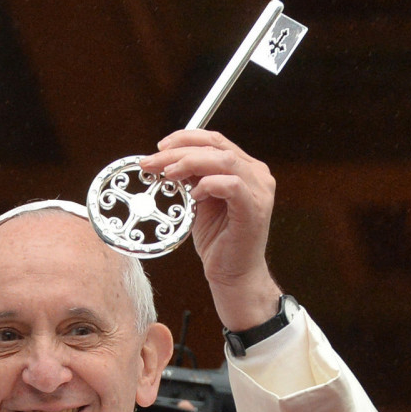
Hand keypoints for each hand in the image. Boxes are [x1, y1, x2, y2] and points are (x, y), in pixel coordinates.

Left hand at [140, 130, 281, 330]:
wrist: (233, 273)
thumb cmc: (217, 238)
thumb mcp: (198, 201)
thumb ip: (190, 178)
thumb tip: (166, 160)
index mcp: (245, 168)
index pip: (215, 140)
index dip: (185, 138)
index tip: (159, 147)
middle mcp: (257, 174)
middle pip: (217, 147)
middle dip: (179, 151)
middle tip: (152, 162)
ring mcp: (259, 191)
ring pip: (224, 161)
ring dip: (190, 163)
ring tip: (167, 175)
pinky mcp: (254, 209)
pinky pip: (232, 185)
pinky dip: (209, 185)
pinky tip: (193, 195)